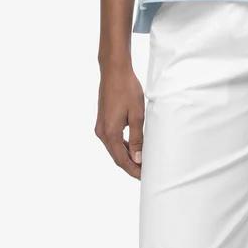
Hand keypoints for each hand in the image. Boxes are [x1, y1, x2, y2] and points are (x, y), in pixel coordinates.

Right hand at [95, 63, 144, 177]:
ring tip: (142, 161)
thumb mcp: (137, 115)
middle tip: (146, 172)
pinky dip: (122, 145)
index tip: (145, 177)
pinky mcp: (103, 120)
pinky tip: (133, 146)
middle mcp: (102, 133)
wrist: (114, 70)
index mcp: (110, 133)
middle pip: (117, 156)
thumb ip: (137, 138)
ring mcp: (101, 127)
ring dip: (127, 156)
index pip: (122, 160)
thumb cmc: (127, 89)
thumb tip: (138, 159)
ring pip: (114, 148)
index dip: (134, 170)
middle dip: (131, 165)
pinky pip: (112, 139)